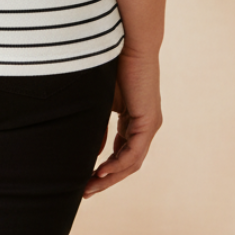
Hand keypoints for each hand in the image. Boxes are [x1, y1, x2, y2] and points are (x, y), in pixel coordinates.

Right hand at [82, 51, 162, 196]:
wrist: (128, 41)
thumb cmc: (112, 64)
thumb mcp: (100, 101)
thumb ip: (96, 126)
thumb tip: (93, 153)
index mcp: (135, 120)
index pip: (120, 152)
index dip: (103, 169)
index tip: (84, 180)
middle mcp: (146, 126)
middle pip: (127, 163)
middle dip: (105, 180)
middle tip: (85, 192)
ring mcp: (149, 125)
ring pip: (131, 162)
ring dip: (110, 177)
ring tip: (89, 187)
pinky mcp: (149, 121)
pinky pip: (134, 151)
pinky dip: (118, 164)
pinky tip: (100, 171)